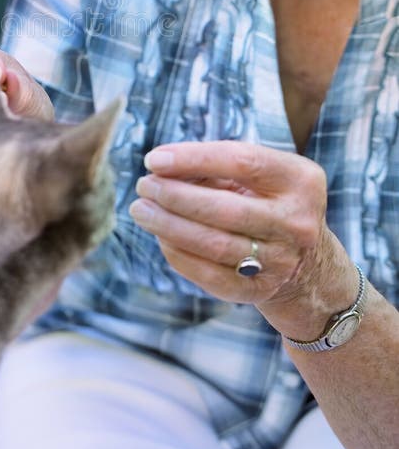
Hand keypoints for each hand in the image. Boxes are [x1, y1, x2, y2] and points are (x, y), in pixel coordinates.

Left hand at [130, 141, 357, 333]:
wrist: (308, 264)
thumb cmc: (268, 202)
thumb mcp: (259, 176)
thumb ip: (215, 166)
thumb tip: (161, 166)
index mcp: (300, 181)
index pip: (241, 161)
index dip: (193, 158)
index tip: (154, 159)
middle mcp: (297, 222)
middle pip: (224, 208)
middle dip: (174, 196)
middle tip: (144, 186)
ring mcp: (281, 261)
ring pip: (214, 244)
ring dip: (168, 225)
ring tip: (141, 210)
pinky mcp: (260, 290)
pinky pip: (210, 275)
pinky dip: (178, 254)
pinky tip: (161, 237)